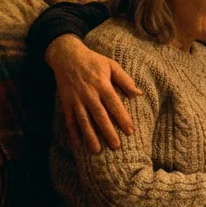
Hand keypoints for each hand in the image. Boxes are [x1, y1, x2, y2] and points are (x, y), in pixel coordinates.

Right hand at [46, 35, 140, 153]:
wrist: (66, 55)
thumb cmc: (93, 61)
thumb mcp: (111, 65)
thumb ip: (125, 80)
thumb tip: (139, 94)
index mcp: (102, 84)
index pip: (114, 104)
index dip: (122, 118)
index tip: (130, 131)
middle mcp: (89, 93)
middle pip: (99, 115)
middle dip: (107, 132)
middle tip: (116, 146)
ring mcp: (76, 99)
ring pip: (83, 120)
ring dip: (90, 136)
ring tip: (96, 151)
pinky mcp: (66, 102)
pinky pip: (69, 120)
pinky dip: (72, 132)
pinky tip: (77, 145)